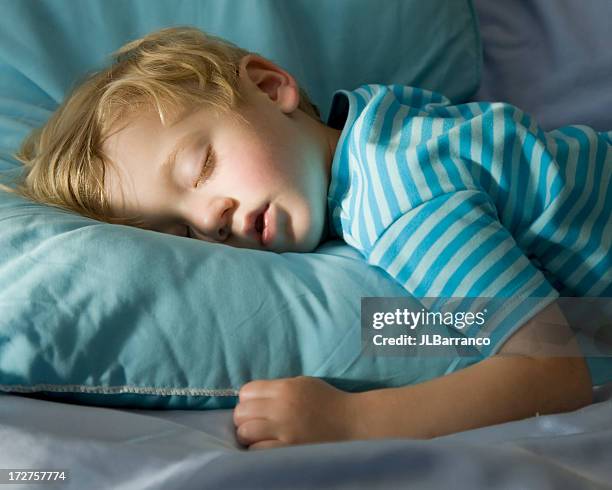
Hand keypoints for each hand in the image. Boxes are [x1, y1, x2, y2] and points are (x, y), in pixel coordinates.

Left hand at [233, 375, 354, 449]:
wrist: (353, 423)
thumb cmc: (327, 402)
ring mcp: (285, 431)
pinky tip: (269, 447)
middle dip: (245, 418)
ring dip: (249, 435)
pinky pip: (257, 451)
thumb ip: (278, 388)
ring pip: (245, 433)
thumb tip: (251, 398)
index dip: (248, 399)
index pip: (246, 391)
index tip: (255, 406)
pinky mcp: (289, 450)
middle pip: (241, 412)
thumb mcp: (303, 384)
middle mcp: (282, 408)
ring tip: (260, 436)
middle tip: (256, 423)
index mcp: (285, 388)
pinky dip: (258, 449)